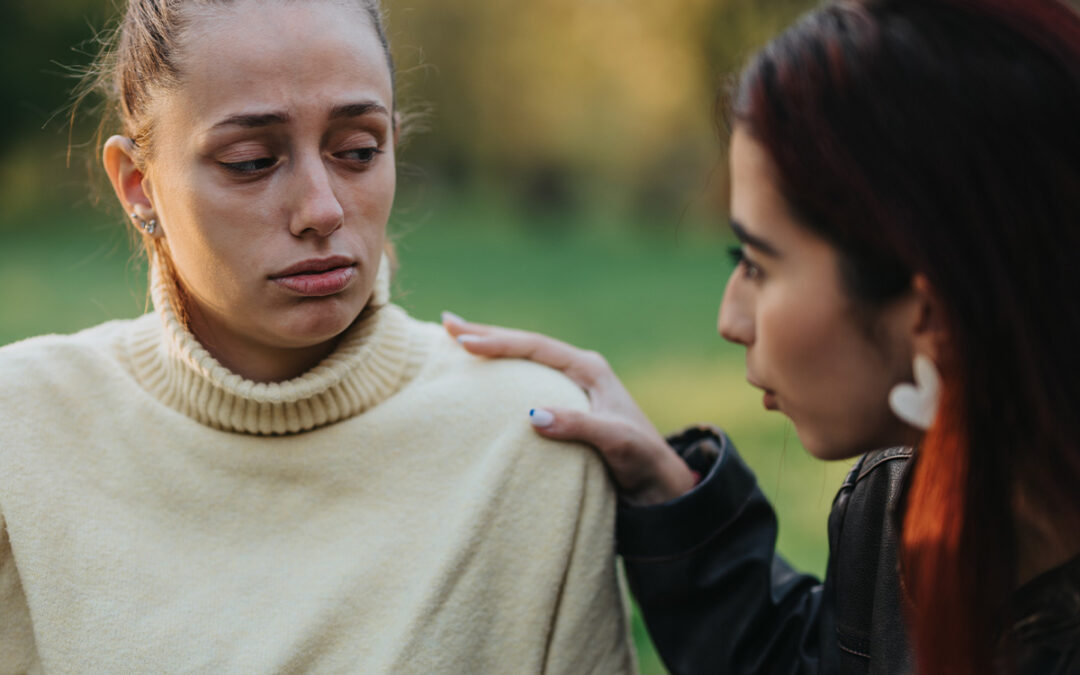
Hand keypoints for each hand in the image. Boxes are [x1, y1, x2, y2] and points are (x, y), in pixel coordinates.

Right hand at [442, 312, 697, 505]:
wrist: (658, 484)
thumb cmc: (642, 460)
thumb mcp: (614, 441)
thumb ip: (577, 426)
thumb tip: (532, 415)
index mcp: (589, 368)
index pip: (536, 346)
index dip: (499, 342)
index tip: (464, 343)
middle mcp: (579, 370)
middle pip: (526, 344)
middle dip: (486, 333)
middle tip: (447, 323)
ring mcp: (571, 387)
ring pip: (524, 360)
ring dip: (493, 349)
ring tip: (457, 340)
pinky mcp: (565, 406)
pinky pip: (527, 381)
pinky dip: (502, 374)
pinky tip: (483, 377)